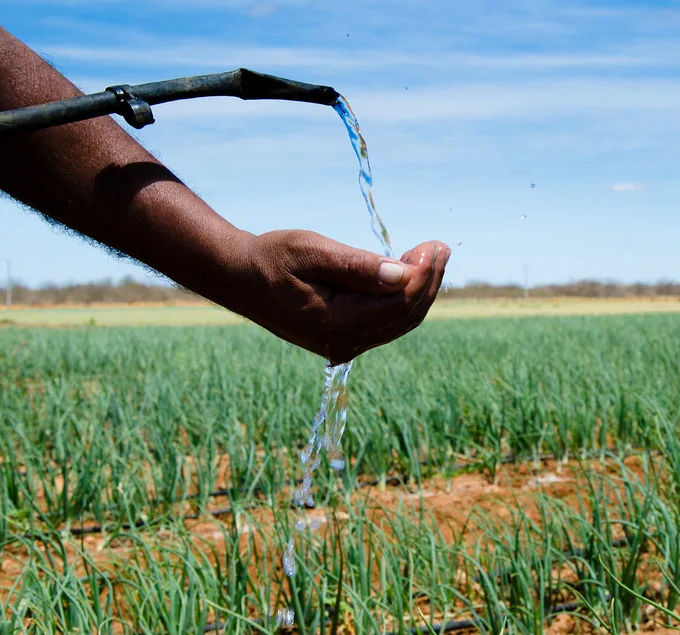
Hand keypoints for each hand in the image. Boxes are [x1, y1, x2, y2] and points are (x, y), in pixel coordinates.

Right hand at [225, 229, 449, 362]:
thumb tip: (403, 275)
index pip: (398, 305)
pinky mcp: (345, 338)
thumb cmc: (271, 257)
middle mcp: (344, 343)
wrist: (240, 278)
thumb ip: (357, 266)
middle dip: (428, 281)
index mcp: (335, 324)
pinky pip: (386, 321)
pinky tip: (407, 272)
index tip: (433, 246)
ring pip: (400, 321)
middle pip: (405, 316)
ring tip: (429, 255)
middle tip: (439, 246)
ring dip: (419, 289)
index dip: (423, 276)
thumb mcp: (310, 251)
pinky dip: (403, 298)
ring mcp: (345, 344)